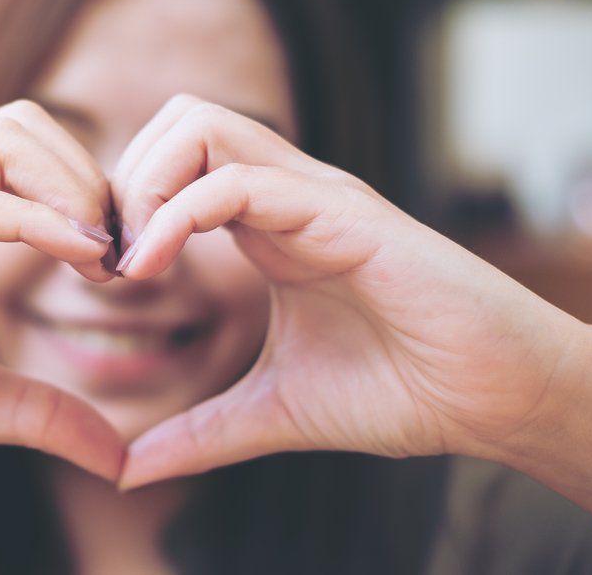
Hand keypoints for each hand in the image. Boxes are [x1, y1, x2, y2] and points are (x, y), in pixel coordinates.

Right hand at [0, 100, 123, 485]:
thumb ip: (45, 416)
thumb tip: (120, 460)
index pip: (39, 160)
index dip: (97, 203)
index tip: (127, 269)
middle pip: (28, 127)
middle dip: (91, 180)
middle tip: (119, 257)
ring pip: (2, 140)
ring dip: (70, 189)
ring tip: (99, 257)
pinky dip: (30, 219)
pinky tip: (77, 257)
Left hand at [115, 94, 591, 488]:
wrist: (491, 400)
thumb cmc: (400, 391)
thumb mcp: (272, 412)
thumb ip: (200, 433)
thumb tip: (130, 470)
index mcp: (266, 225)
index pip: (174, 165)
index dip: (123, 208)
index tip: (100, 276)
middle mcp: (286, 194)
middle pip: (178, 120)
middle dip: (124, 179)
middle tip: (110, 259)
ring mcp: (313, 195)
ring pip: (201, 124)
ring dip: (145, 183)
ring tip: (132, 261)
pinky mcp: (341, 213)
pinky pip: (238, 181)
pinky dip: (177, 214)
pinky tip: (152, 268)